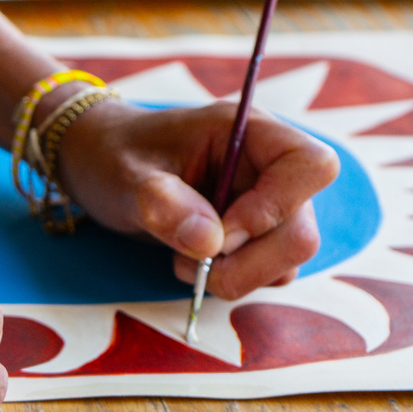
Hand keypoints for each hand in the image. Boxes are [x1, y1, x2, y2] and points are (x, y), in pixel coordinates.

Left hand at [56, 100, 339, 298]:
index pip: (312, 165)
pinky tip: (191, 262)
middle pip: (303, 230)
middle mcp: (268, 167)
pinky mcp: (256, 235)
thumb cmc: (114, 155)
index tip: (225, 229)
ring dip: (238, 274)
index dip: (278, 206)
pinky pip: (269, 271)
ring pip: (289, 259)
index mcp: (248, 132)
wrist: (100, 165)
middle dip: (251, 261)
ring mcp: (267, 203)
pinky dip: (234, 279)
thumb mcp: (127, 175)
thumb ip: (163, 202)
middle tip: (195, 262)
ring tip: (182, 259)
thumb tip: (211, 243)